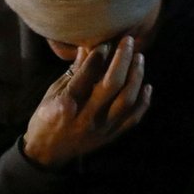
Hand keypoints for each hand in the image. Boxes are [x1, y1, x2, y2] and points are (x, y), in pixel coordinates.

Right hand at [23, 36, 151, 166]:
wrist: (47, 153)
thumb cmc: (47, 117)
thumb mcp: (53, 92)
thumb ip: (74, 72)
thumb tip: (89, 46)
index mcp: (66, 104)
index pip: (87, 74)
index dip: (99, 54)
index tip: (107, 40)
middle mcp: (86, 117)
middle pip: (111, 85)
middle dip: (123, 59)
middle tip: (129, 41)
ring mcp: (101, 128)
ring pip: (127, 100)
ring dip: (136, 76)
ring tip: (139, 58)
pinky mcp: (111, 136)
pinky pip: (133, 119)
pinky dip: (143, 102)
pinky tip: (147, 86)